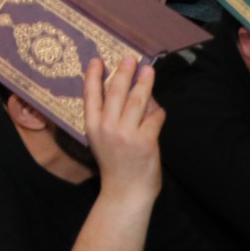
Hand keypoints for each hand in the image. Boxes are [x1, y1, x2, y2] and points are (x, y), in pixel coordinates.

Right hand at [86, 55, 164, 204]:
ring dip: (144, 83)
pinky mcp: (145, 141)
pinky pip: (154, 118)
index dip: (93, 75)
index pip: (91, 95)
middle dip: (123, 72)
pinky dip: (158, 112)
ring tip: (148, 70)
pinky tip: (159, 110)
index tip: (97, 59)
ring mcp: (126, 134)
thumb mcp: (101, 139)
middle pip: (115, 92)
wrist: (125, 192)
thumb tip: (130, 93)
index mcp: (92, 126)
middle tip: (129, 58)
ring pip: (137, 101)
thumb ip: (110, 118)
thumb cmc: (115, 164)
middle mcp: (107, 127)